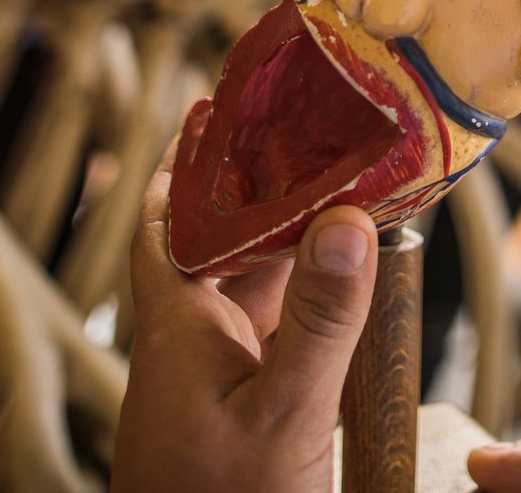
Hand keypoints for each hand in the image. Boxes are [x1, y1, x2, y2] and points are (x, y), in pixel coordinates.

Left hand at [113, 146, 379, 492]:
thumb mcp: (284, 412)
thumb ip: (319, 319)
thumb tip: (347, 219)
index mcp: (178, 325)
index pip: (165, 219)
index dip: (187, 162)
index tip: (220, 107)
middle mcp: (192, 339)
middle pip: (219, 240)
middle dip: (263, 187)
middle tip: (316, 132)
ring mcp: (219, 376)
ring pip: (254, 284)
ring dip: (295, 238)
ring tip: (349, 184)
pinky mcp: (248, 409)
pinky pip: (279, 331)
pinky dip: (314, 296)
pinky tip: (354, 280)